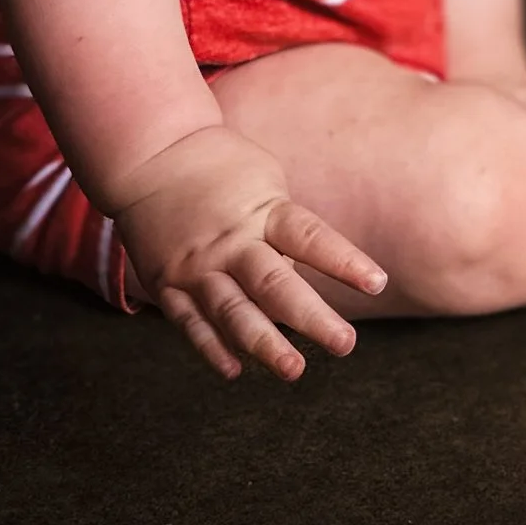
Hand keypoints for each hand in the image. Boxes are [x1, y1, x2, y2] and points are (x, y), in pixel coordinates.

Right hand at [113, 123, 386, 381]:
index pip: (310, 238)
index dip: (344, 261)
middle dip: (311, 317)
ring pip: (233, 312)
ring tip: (294, 369)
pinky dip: (211, 347)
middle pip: (275, 285)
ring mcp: (197, 267)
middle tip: (345, 344)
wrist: (148, 154)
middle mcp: (231, 243)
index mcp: (262, 211)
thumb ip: (285, 228)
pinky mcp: (168, 284)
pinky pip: (191, 322)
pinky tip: (234, 370)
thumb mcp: (266, 181)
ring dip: (264, 344)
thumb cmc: (220, 166)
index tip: (377, 284)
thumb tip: (305, 278)